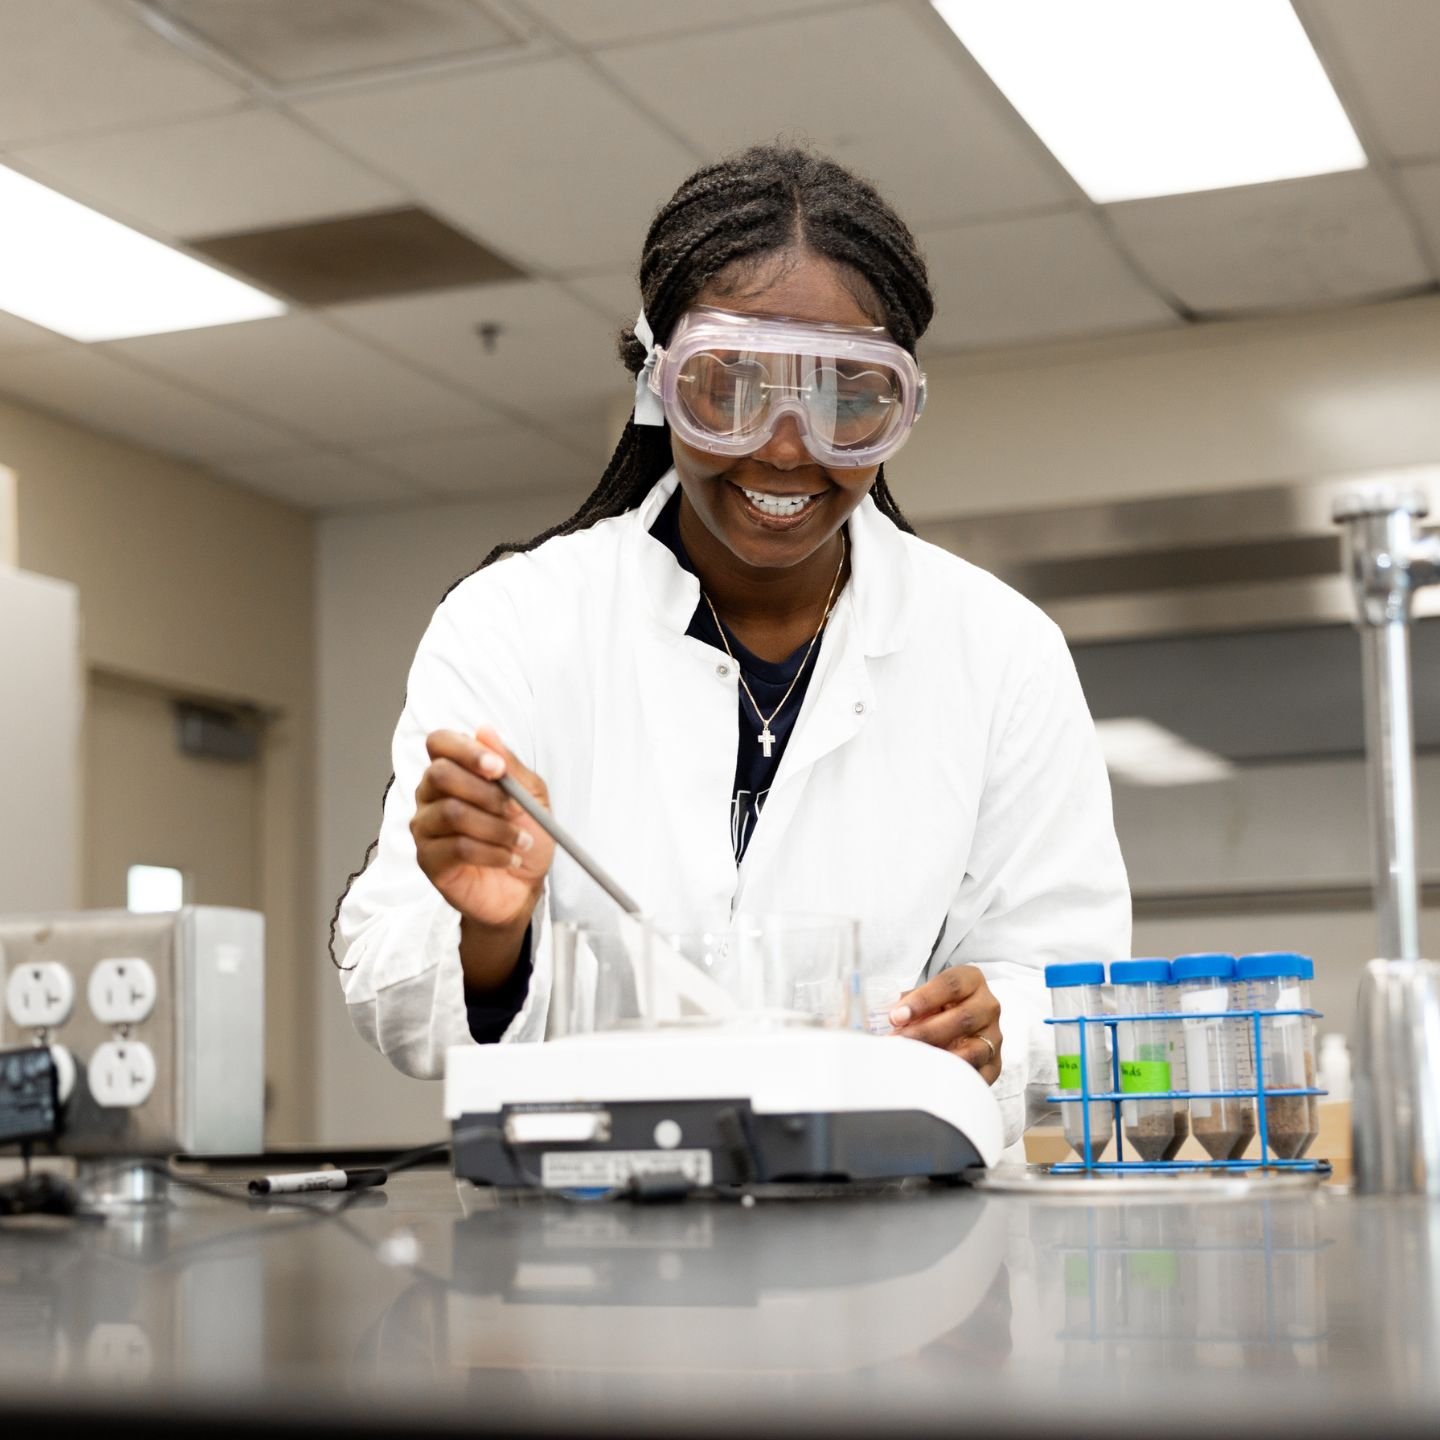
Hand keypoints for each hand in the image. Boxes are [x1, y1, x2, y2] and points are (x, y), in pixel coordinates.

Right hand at [411, 727, 554, 931]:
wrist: (525, 886)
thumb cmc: (525, 835)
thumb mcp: (531, 795)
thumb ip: (509, 764)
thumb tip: (485, 730)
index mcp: (454, 770)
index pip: (440, 742)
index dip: (466, 751)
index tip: (498, 768)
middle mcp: (430, 794)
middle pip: (440, 774)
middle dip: (487, 793)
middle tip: (517, 810)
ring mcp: (425, 827)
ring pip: (452, 813)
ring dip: (496, 827)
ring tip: (521, 840)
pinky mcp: (428, 860)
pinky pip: (456, 847)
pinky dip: (492, 853)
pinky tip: (509, 858)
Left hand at [890, 965, 1002, 1085]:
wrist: (959, 1022)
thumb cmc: (937, 1006)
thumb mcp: (925, 995)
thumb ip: (908, 1002)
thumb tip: (887, 1015)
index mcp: (971, 980)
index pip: (951, 985)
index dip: (922, 1000)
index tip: (896, 1016)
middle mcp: (988, 1006)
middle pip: (963, 1018)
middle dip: (925, 1032)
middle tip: (897, 1042)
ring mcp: (994, 1036)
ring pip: (972, 1050)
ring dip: (939, 1057)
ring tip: (912, 1061)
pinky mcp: (995, 1064)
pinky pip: (977, 1074)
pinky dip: (954, 1077)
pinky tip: (931, 1077)